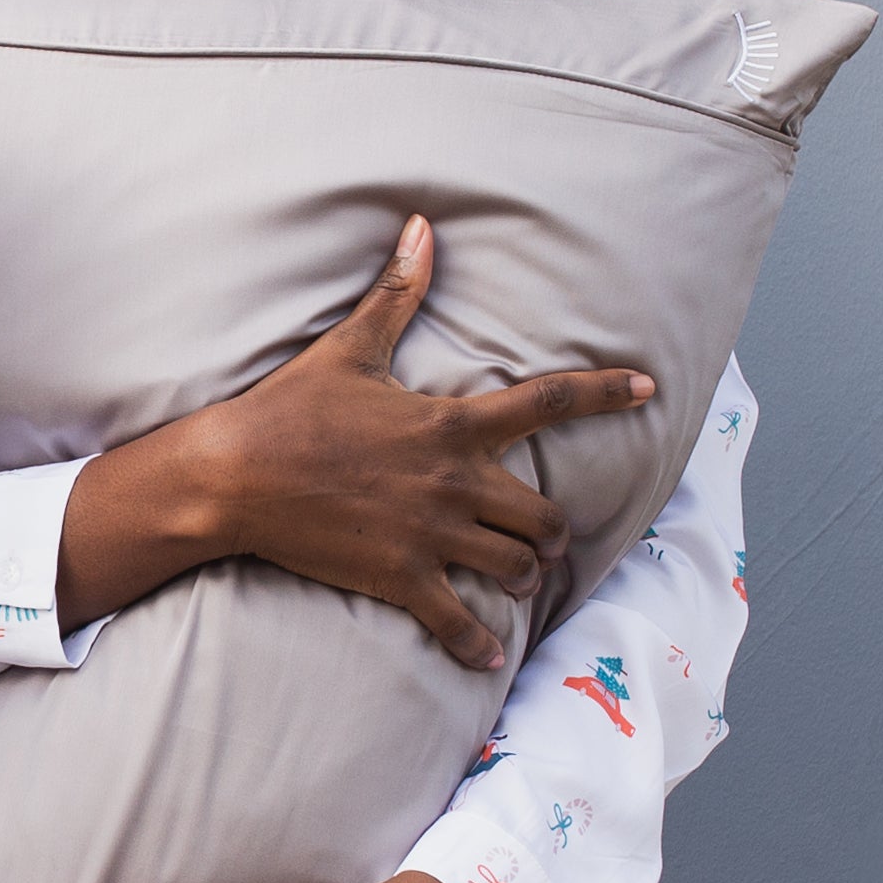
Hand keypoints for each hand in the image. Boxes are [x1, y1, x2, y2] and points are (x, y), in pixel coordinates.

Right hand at [52, 214, 652, 668]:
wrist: (234, 475)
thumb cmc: (290, 409)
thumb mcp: (349, 348)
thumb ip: (397, 293)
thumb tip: (422, 227)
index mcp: (450, 424)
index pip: (547, 403)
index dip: (604, 393)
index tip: (648, 388)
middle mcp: (454, 482)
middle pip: (544, 514)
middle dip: (552, 529)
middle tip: (547, 536)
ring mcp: (431, 536)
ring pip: (514, 566)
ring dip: (523, 573)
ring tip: (517, 575)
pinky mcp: (401, 578)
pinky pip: (458, 623)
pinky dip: (477, 643)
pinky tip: (488, 655)